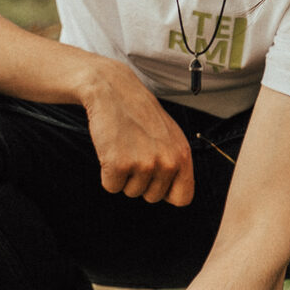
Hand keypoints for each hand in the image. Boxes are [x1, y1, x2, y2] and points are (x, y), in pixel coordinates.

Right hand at [80, 60, 193, 203]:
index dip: (166, 192)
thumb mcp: (169, 136)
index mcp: (182, 156)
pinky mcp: (118, 164)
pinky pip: (111, 187)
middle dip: (140, 180)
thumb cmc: (138, 114)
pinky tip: (110, 150)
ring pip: (131, 192)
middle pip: (152, 197)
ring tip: (122, 147)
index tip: (155, 178)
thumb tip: (176, 195)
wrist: (112, 90)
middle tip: (133, 152)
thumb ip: (176, 163)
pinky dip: (106, 173)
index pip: (182, 198)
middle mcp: (167, 162)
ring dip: (123, 175)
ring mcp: (143, 164)